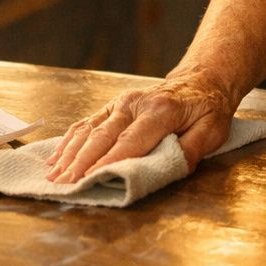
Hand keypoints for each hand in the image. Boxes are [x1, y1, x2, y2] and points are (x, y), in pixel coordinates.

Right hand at [43, 69, 235, 182]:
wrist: (201, 81)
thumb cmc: (207, 109)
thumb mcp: (212, 130)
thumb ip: (192, 149)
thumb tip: (172, 167)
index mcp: (160, 111)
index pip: (129, 142)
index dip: (107, 162)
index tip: (88, 180)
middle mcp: (135, 103)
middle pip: (102, 136)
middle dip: (80, 163)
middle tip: (64, 185)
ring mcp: (121, 102)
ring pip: (89, 129)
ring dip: (69, 153)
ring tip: (53, 176)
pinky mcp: (113, 105)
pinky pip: (87, 122)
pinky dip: (70, 140)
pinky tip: (57, 156)